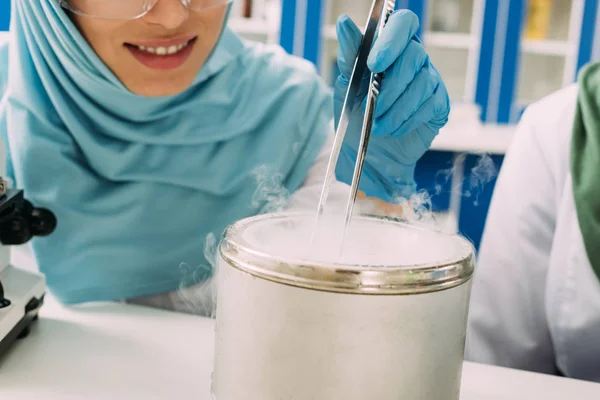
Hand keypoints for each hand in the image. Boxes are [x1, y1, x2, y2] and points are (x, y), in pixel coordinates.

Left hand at [334, 10, 449, 200]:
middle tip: (369, 107)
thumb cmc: (355, 115)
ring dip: (396, 108)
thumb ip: (349, 55)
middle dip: (389, 86)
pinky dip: (407, 120)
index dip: (392, 40)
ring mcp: (430, 80)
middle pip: (414, 55)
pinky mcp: (439, 104)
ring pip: (422, 83)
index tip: (374, 64)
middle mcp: (415, 58)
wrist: (367, 153)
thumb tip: (344, 23)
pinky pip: (430, 105)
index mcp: (391, 46)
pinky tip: (394, 129)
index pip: (403, 23)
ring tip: (377, 125)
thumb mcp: (346, 85)